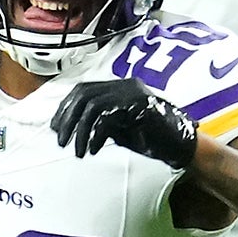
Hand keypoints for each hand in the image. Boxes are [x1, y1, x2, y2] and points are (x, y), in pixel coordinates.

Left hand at [50, 78, 200, 169]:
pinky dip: (96, 136)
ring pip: (92, 106)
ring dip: (79, 131)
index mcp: (120, 87)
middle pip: (83, 95)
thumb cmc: (151, 139)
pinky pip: (108, 118)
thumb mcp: (118, 128)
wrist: (182, 146)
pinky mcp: (141, 107)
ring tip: (77, 151)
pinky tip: (93, 150)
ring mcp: (134, 94)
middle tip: (61, 141)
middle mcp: (126, 85)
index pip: (82, 90)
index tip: (56, 128)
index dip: (65, 108)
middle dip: (67, 119)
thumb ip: (98, 122)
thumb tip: (70, 126)